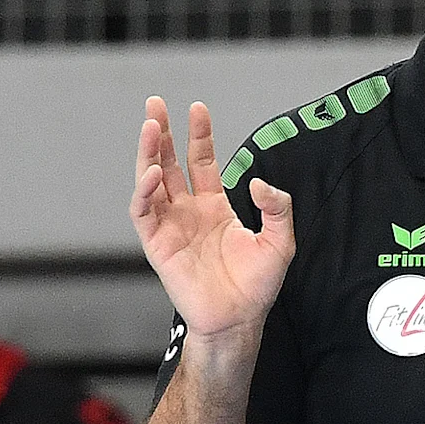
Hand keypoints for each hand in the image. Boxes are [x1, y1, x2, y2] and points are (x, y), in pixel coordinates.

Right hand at [131, 97, 295, 344]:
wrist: (239, 319)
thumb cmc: (257, 286)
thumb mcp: (281, 241)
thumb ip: (278, 208)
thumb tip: (260, 183)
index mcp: (214, 207)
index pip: (201, 162)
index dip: (199, 135)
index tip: (197, 109)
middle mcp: (189, 212)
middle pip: (169, 163)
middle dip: (161, 133)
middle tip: (155, 104)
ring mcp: (171, 226)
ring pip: (151, 182)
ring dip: (147, 154)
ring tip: (149, 127)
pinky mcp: (157, 245)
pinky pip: (144, 213)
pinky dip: (144, 191)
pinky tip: (152, 173)